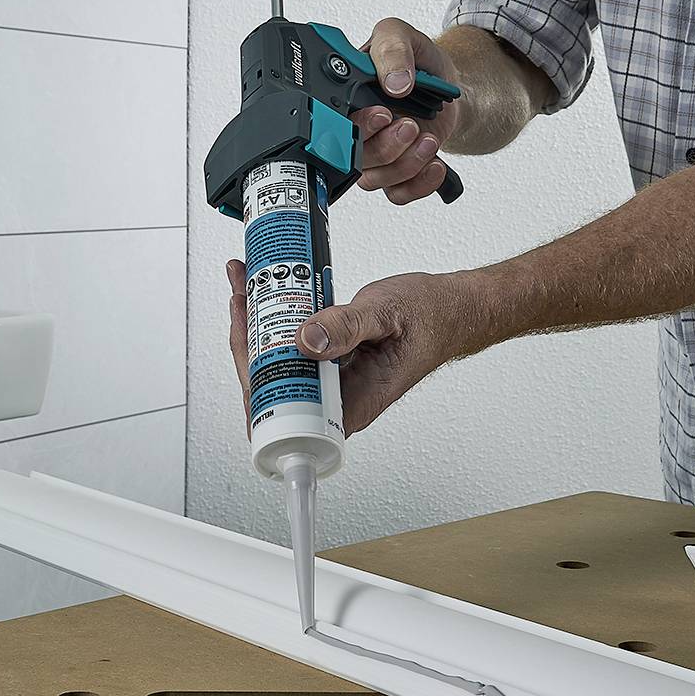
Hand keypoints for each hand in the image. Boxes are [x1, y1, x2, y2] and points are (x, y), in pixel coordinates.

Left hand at [225, 261, 467, 436]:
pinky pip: (293, 345)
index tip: (243, 339)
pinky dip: (276, 317)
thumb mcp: (387, 314)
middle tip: (242, 295)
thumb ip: (346, 327)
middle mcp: (337, 397)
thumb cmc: (431, 318)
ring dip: (257, 325)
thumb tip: (305, 341)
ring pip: (279, 361)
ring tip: (246, 285)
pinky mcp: (329, 358)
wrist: (451, 309)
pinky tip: (266, 291)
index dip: (255, 382)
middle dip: (248, 339)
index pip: (287, 410)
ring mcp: (331, 378)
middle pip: (273, 383)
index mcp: (352, 403)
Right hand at [356, 16, 457, 204]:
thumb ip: (393, 49)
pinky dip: (419, 184)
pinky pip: (399, 193)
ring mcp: (377, 153)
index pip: (332, 123)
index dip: (355, 126)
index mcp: (346, 98)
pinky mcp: (399, 171)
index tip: (383, 114)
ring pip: (375, 179)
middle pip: (352, 158)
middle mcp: (356, 129)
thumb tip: (394, 82)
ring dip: (405, 163)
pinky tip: (436, 163)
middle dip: (384, 146)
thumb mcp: (401, 35)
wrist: (452, 85)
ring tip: (428, 138)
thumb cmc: (419, 62)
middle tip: (409, 125)